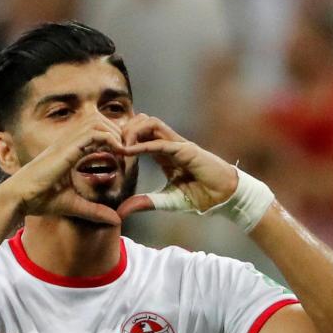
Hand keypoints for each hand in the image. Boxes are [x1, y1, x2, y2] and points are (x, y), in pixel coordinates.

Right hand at [0, 117, 126, 225]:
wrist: (19, 198)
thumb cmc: (39, 199)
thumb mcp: (74, 206)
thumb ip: (95, 211)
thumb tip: (116, 220)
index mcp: (68, 150)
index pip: (94, 132)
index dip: (112, 138)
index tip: (124, 153)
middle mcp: (67, 142)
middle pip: (97, 120)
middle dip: (116, 130)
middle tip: (128, 147)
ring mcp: (65, 142)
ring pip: (96, 121)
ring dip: (115, 132)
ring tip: (125, 148)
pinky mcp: (66, 148)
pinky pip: (93, 134)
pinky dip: (109, 139)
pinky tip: (119, 152)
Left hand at [117, 114, 238, 219]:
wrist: (225, 197)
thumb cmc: (202, 196)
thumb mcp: (166, 201)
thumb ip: (145, 203)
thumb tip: (121, 212)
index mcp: (164, 153)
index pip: (139, 134)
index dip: (122, 139)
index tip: (107, 152)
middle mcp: (169, 144)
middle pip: (141, 121)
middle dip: (122, 129)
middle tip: (110, 146)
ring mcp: (178, 144)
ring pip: (149, 122)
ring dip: (131, 131)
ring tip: (119, 148)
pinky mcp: (186, 150)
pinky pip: (160, 142)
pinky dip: (142, 144)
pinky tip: (128, 151)